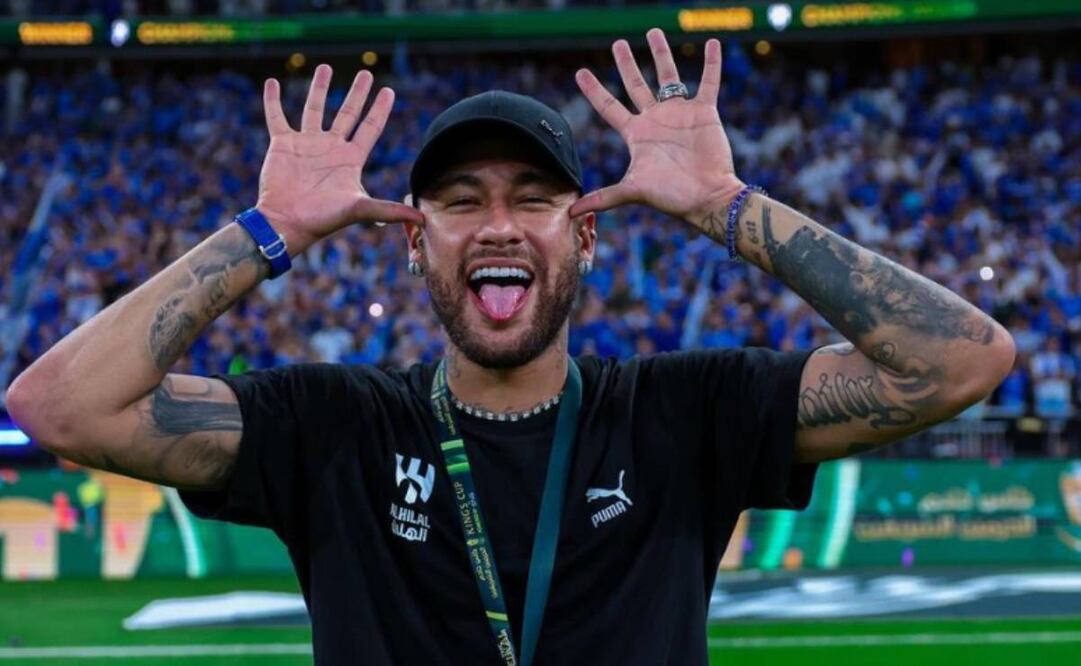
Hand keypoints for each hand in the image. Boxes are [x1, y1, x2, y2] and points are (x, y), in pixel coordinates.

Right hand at [256, 65, 423, 254]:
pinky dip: (273, 101)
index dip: (380, 109)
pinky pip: (276, 117)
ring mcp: (307, 144)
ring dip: (319, 88)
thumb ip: (390, 210)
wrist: (288, 223)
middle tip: (366, 73)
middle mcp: (330, 148)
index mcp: (350, 159)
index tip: (389, 91)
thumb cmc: (323, 218)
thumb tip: (423, 220)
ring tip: (326, 68)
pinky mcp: (283, 145)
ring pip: (313, 109)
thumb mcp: (360, 209)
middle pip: (347, 113)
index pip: (370, 127)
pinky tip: (272, 83)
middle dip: (358, 94)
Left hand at [570, 29, 744, 228]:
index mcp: (636, 134)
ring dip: (662, 54)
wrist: (707, 197)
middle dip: (626, 64)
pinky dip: (711, 63)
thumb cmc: (671, 196)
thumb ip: (603, 197)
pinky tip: (713, 43)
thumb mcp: (632, 191)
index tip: (580, 72)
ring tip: (653, 31)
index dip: (594, 90)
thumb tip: (570, 213)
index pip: (609, 107)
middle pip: (636, 84)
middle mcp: (655, 120)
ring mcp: (679, 114)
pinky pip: (709, 82)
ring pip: (668, 76)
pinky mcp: (704, 112)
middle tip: (618, 43)